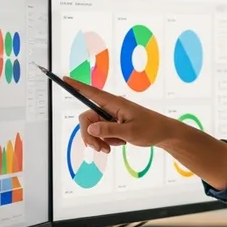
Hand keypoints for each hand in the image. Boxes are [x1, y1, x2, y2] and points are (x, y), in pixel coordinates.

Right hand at [64, 77, 178, 152]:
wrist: (163, 134)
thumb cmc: (150, 129)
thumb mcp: (130, 132)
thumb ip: (109, 130)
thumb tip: (89, 128)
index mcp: (114, 103)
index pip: (91, 92)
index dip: (76, 86)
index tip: (63, 78)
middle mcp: (110, 108)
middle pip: (87, 118)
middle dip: (89, 135)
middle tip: (100, 149)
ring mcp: (111, 116)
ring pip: (93, 128)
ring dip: (98, 140)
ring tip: (110, 149)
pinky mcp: (113, 124)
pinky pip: (101, 133)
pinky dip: (105, 141)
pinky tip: (116, 145)